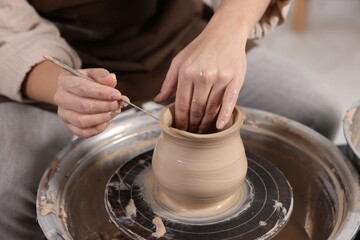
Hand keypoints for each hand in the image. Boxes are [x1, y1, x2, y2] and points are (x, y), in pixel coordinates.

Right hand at [54, 68, 123, 137]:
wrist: (73, 92)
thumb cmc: (84, 82)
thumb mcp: (93, 74)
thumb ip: (102, 75)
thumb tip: (111, 80)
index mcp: (65, 81)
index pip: (82, 88)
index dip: (101, 93)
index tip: (116, 95)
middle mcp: (61, 98)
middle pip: (83, 106)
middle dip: (104, 106)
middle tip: (117, 104)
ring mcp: (64, 114)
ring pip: (82, 121)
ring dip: (102, 118)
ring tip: (113, 112)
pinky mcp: (69, 126)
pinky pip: (83, 132)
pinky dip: (97, 129)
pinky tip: (106, 121)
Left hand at [154, 12, 246, 132]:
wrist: (225, 32)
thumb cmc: (200, 48)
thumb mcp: (179, 61)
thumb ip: (169, 82)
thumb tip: (159, 100)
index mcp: (187, 72)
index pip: (182, 104)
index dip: (180, 121)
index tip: (180, 130)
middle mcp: (203, 76)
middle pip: (196, 109)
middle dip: (192, 126)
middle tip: (191, 135)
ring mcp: (220, 78)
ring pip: (211, 108)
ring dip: (206, 124)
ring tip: (202, 134)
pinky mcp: (235, 79)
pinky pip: (229, 102)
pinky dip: (224, 116)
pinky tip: (219, 127)